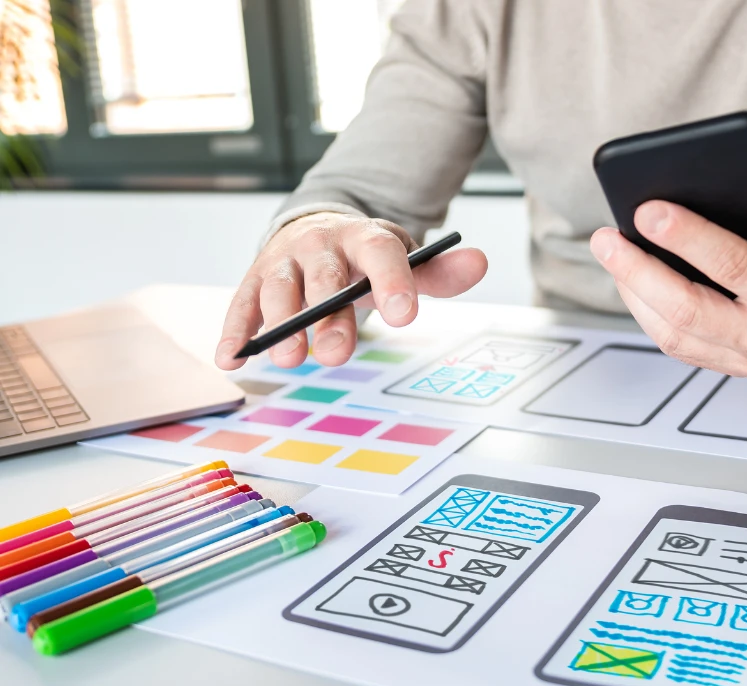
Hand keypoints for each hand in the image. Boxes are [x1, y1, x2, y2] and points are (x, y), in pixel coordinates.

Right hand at [215, 212, 486, 369]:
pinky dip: (235, 331)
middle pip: (324, 277)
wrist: (319, 230)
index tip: (404, 316)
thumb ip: (440, 272)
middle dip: (329, 316)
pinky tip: (232, 358)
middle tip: (337, 356)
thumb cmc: (368, 258)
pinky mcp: (254, 280)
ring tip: (288, 361)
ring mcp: (283, 260)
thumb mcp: (406, 260)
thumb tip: (481, 262)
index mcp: (365, 236)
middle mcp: (320, 244)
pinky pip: (241, 305)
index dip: (393, 282)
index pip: (381, 253)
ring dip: (281, 324)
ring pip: (279, 288)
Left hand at [590, 175, 746, 381]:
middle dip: (638, 271)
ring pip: (672, 333)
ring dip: (632, 292)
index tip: (651, 210)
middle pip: (687, 310)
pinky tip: (630, 278)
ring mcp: (745, 360)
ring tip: (610, 251)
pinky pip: (675, 343)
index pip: (735, 267)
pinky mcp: (728, 365)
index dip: (689, 237)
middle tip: (607, 236)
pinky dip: (645, 311)